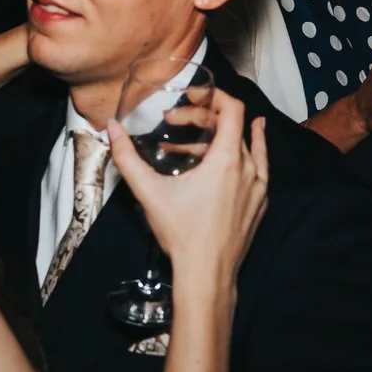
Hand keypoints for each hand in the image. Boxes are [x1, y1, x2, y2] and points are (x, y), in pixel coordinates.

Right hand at [106, 88, 268, 285]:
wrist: (207, 275)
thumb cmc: (181, 234)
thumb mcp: (149, 193)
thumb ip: (127, 158)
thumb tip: (111, 129)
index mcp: (228, 159)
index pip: (232, 108)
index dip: (212, 96)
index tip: (192, 96)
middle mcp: (250, 168)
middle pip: (234, 126)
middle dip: (204, 119)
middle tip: (176, 124)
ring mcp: (259, 187)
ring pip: (246, 147)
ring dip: (218, 139)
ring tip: (191, 143)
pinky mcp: (261, 204)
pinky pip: (258, 168)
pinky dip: (246, 154)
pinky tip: (243, 151)